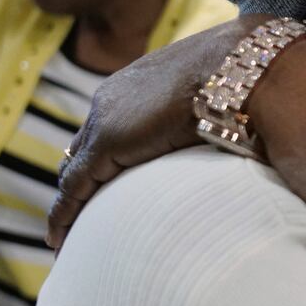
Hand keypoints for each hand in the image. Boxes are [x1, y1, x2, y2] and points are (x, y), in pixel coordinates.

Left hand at [47, 13, 268, 249]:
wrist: (241, 65)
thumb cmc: (246, 80)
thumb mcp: (220, 100)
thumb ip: (210, 117)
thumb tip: (236, 138)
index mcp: (139, 83)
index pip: (109, 127)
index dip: (103, 159)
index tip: (102, 186)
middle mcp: (113, 98)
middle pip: (84, 148)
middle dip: (79, 181)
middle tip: (79, 214)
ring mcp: (106, 119)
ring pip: (75, 170)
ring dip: (71, 202)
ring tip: (66, 236)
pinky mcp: (107, 142)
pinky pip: (75, 186)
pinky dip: (65, 213)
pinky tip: (59, 239)